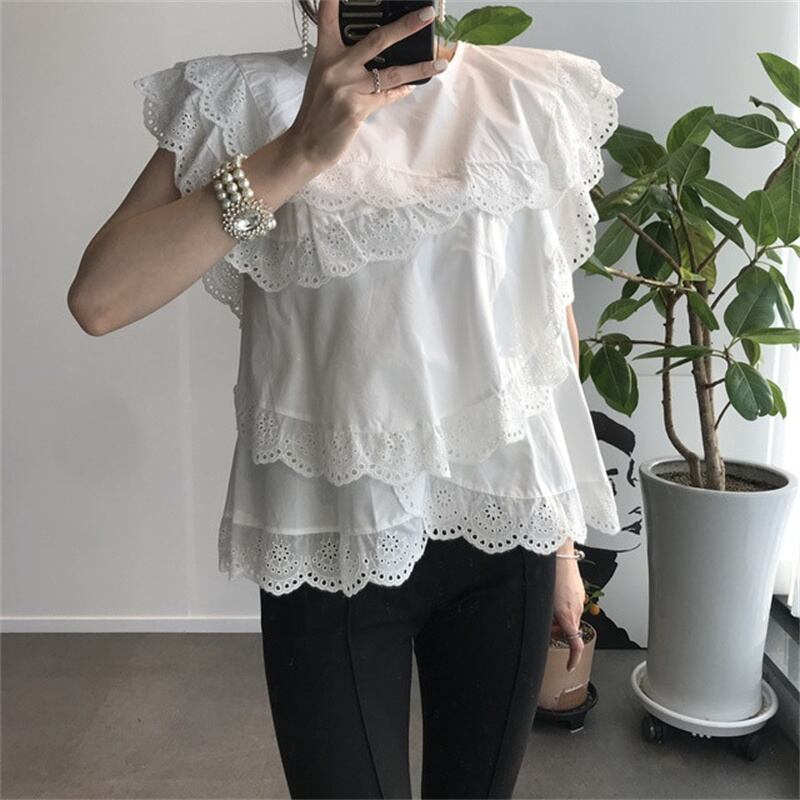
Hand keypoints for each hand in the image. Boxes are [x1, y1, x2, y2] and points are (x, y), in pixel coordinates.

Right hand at [287, 0, 446, 168]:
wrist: (306, 145)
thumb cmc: (317, 112)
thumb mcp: (324, 78)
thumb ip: (346, 62)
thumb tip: (380, 54)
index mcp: (326, 55)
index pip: (328, 17)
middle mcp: (336, 67)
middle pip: (377, 39)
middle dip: (406, 26)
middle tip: (427, 14)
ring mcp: (348, 89)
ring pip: (392, 72)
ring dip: (419, 67)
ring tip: (440, 63)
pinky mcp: (356, 109)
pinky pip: (387, 96)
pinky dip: (401, 91)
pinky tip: (412, 87)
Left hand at [551, 557, 587, 671]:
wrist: (558, 554)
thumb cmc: (547, 574)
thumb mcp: (541, 601)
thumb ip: (543, 618)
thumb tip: (540, 627)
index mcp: (567, 615)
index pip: (576, 643)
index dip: (574, 658)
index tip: (569, 665)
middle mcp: (577, 608)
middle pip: (569, 630)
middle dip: (557, 632)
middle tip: (544, 626)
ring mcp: (579, 599)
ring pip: (570, 617)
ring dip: (559, 618)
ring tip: (545, 607)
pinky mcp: (579, 590)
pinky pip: (572, 605)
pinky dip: (563, 607)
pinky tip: (552, 597)